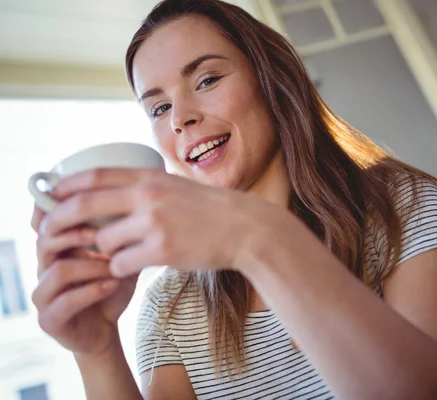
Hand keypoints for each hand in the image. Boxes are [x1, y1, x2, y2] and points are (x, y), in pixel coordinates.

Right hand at [31, 205, 136, 355]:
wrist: (106, 330)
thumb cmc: (110, 287)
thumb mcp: (119, 258)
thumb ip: (118, 236)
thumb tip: (132, 207)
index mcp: (56, 249)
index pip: (45, 222)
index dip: (59, 210)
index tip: (88, 201)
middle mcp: (44, 268)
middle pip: (45, 240)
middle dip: (76, 234)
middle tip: (104, 234)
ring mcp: (43, 295)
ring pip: (58, 271)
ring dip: (91, 266)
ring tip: (115, 266)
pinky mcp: (49, 320)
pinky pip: (64, 301)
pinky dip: (92, 291)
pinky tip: (112, 285)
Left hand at [41, 168, 273, 276]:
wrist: (245, 228)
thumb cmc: (211, 209)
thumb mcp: (176, 186)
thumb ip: (145, 187)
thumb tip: (110, 193)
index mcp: (150, 178)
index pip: (95, 175)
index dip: (66, 185)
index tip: (50, 195)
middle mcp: (148, 197)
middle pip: (85, 205)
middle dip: (62, 220)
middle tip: (53, 232)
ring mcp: (154, 224)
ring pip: (104, 240)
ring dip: (105, 250)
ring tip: (122, 252)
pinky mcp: (162, 251)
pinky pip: (121, 263)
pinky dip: (122, 268)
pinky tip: (137, 265)